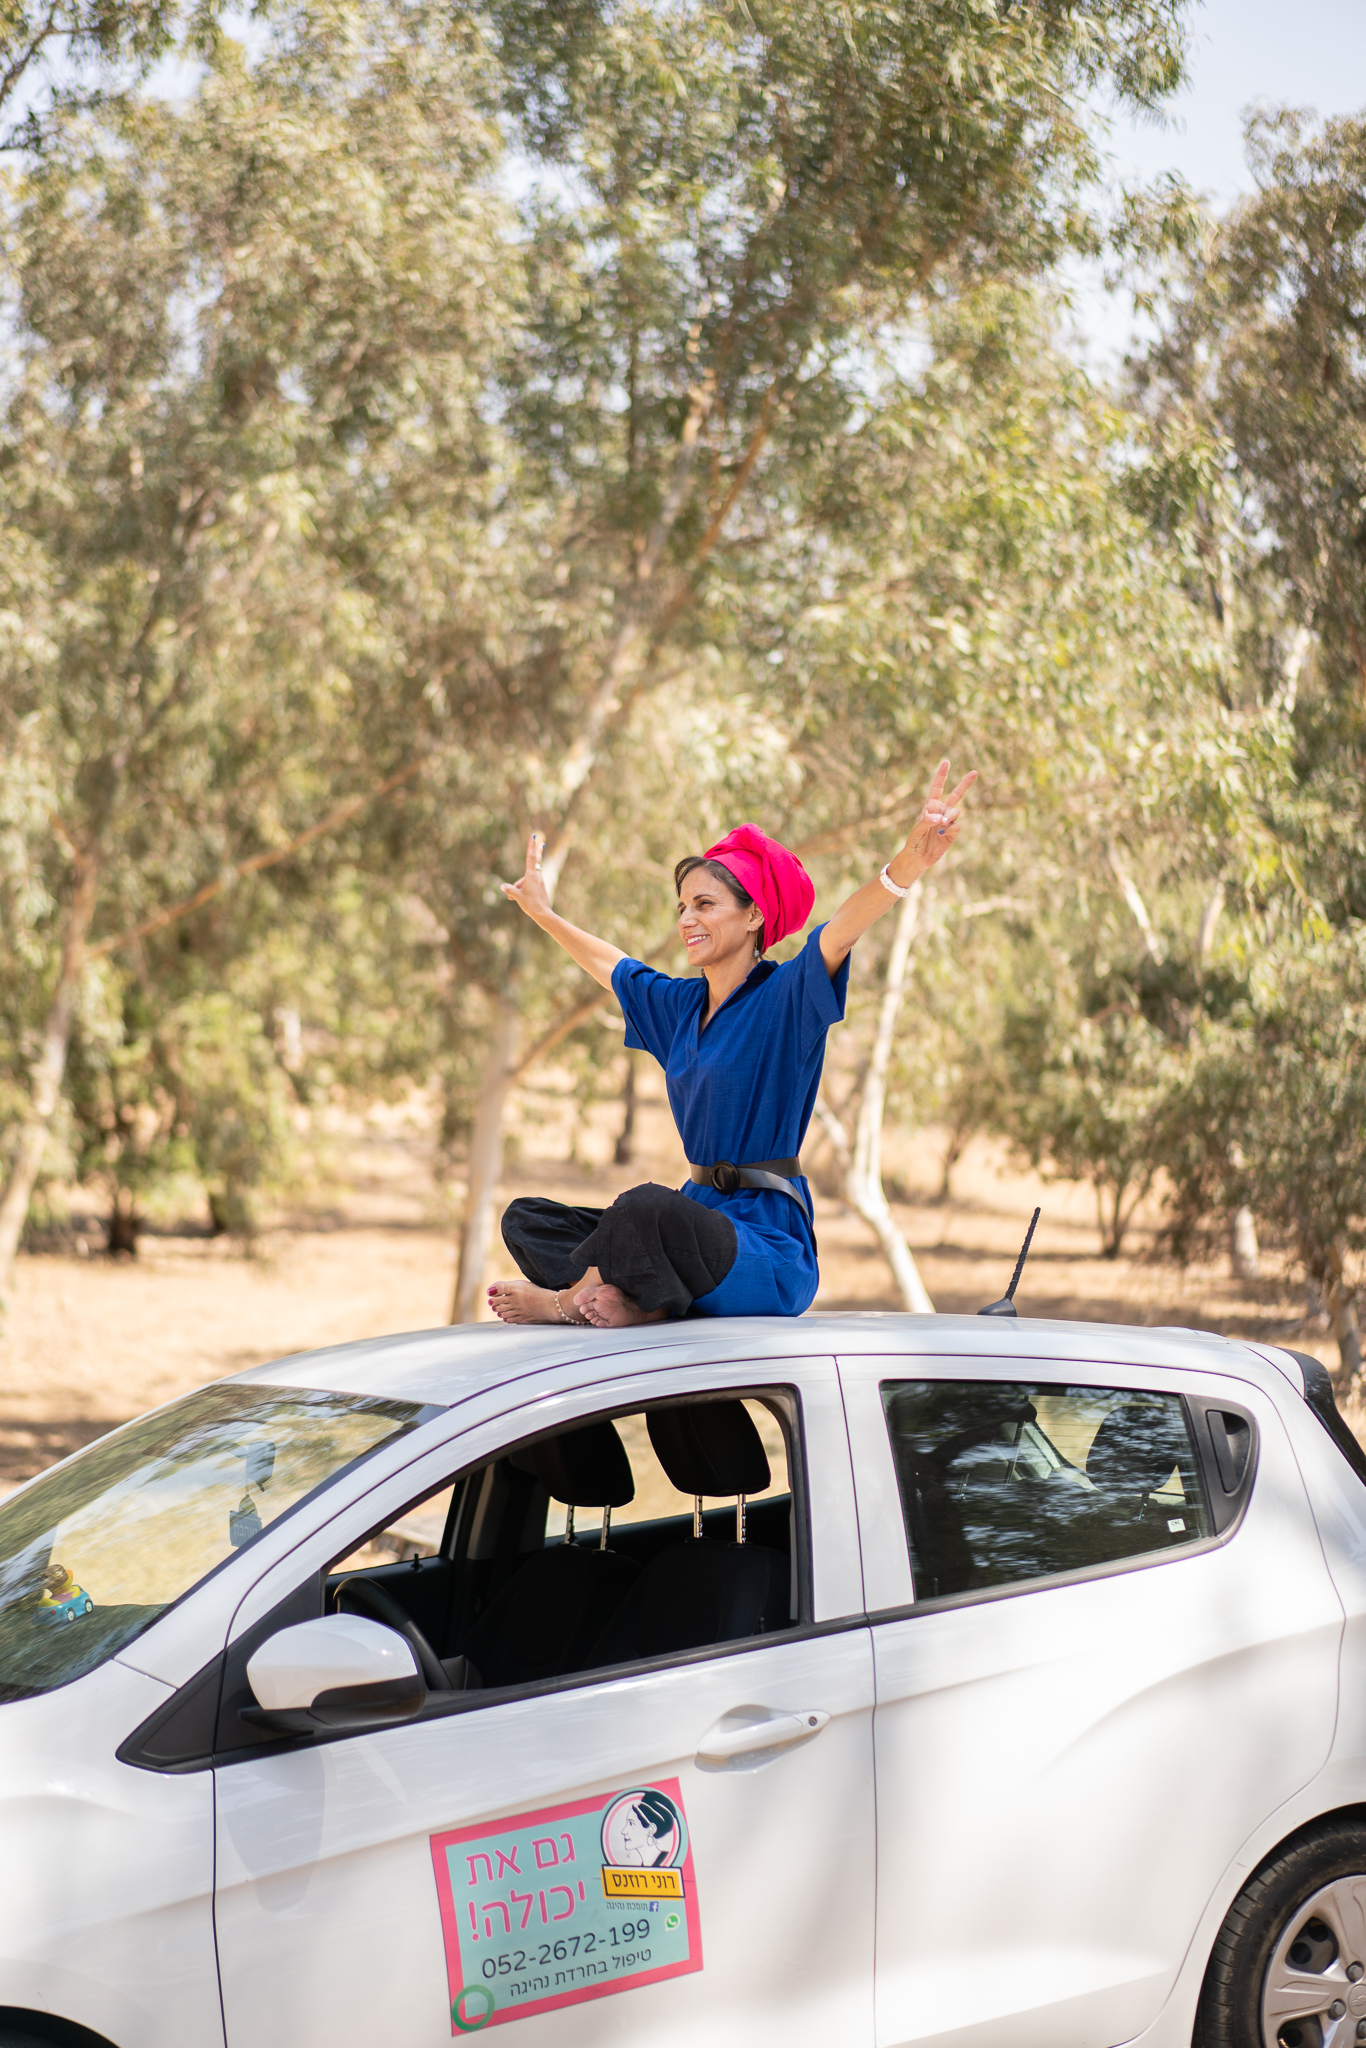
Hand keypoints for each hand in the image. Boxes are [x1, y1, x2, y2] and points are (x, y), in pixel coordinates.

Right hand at [502, 832, 552, 919]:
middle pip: (535, 862)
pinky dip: (523, 889)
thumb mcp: (518, 896)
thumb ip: (510, 890)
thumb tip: (502, 886)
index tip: (534, 836)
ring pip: (527, 879)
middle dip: (537, 852)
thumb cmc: (531, 905)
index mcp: (531, 876)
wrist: (543, 914)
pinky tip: (515, 899)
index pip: (531, 857)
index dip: (531, 846)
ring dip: (519, 885)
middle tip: (542, 843)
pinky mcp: (540, 888)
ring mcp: (539, 883)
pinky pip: (529, 885)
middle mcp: (537, 877)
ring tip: (512, 899)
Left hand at [900, 759, 976, 873]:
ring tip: (942, 824)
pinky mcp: (953, 832)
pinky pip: (956, 826)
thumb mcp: (917, 828)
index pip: (937, 788)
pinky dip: (950, 828)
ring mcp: (948, 821)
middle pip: (956, 795)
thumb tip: (940, 818)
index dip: (942, 775)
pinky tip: (942, 834)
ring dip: (950, 816)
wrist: (919, 856)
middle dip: (965, 784)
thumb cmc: (915, 840)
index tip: (946, 762)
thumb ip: (927, 820)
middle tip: (975, 772)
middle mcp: (942, 811)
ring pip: (956, 811)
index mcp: (931, 806)